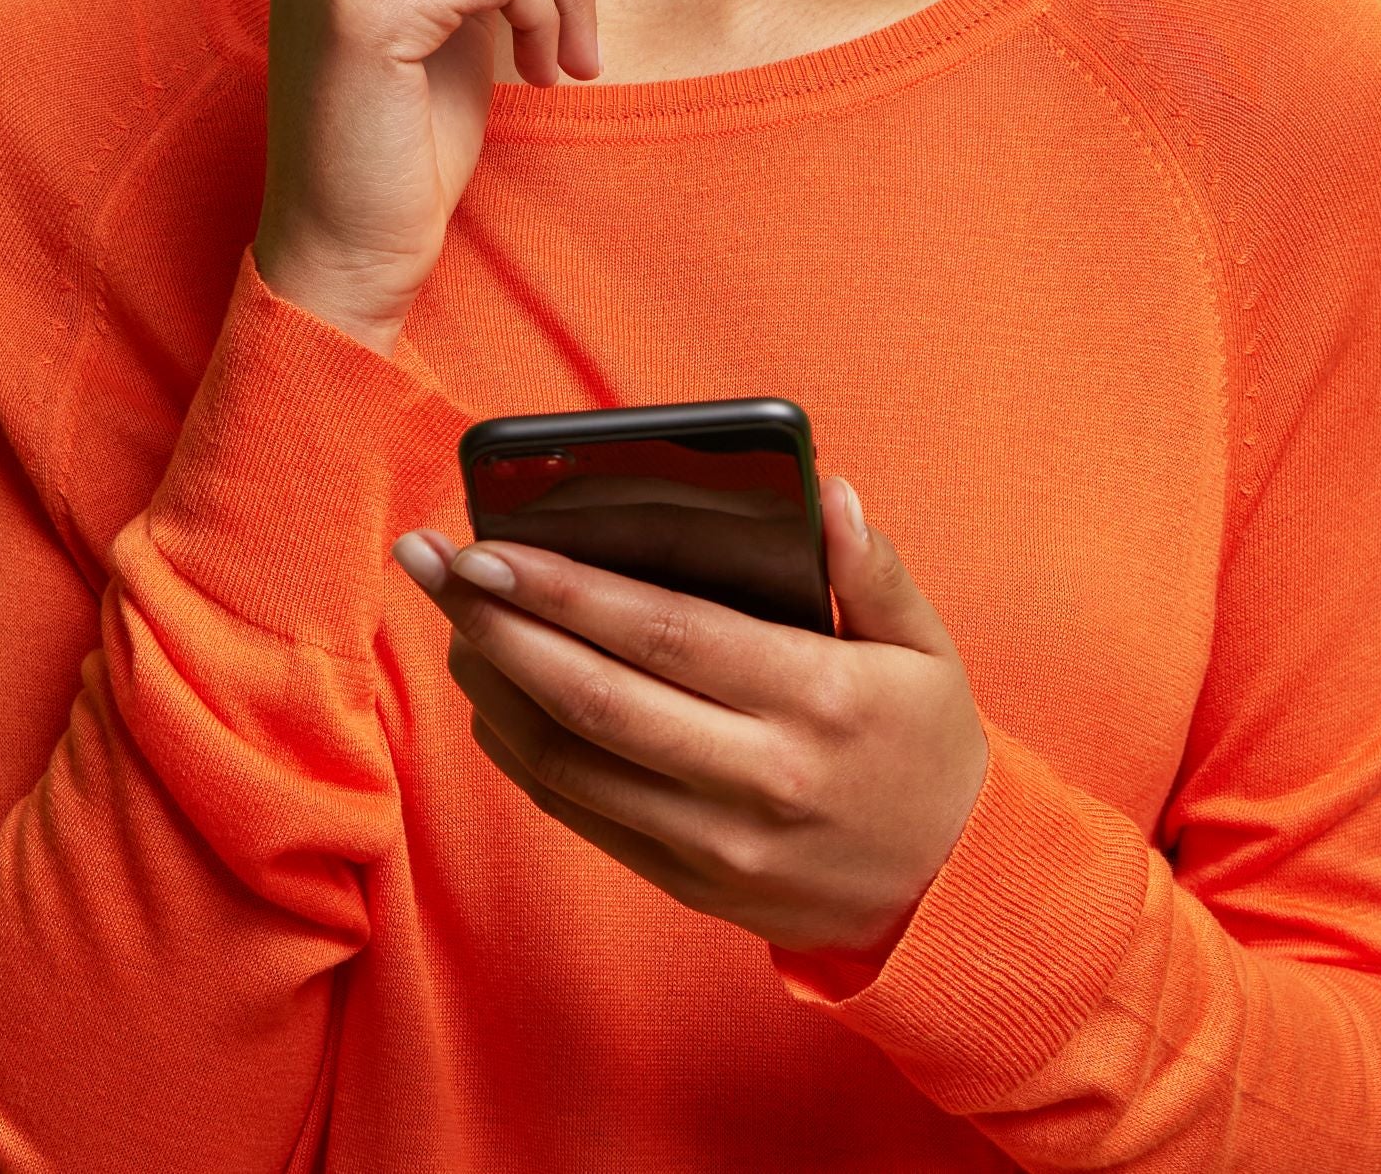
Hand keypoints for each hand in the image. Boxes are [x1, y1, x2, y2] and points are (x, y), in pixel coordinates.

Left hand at [397, 481, 989, 968]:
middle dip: (502, 627)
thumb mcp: (926, 647)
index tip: (493, 546)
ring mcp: (716, 839)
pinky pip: (583, 814)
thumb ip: (871, 569)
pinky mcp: (688, 880)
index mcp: (818, 697)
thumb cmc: (927, 744)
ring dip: (498, 692)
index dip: (568, 591)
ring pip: (572, 763)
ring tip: (458, 627)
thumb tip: (827, 492)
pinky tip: (498, 701)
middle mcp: (759, 774)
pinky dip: (525, 756)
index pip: (667, 634)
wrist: (942, 888)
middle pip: (597, 698)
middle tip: (438, 568)